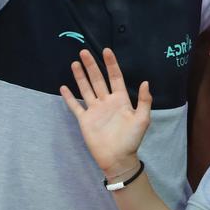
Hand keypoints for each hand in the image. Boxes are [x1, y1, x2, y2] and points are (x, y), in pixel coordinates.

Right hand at [58, 48, 148, 178]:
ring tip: (75, 63)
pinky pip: (76, 106)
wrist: (118, 158)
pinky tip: (63, 87)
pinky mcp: (85, 120)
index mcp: (121, 100)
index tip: (106, 51)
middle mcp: (106, 101)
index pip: (115, 77)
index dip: (111, 64)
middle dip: (92, 66)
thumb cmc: (132, 139)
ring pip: (86, 89)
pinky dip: (69, 97)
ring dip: (80, 77)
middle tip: (84, 51)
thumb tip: (146, 82)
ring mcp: (95, 110)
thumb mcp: (142, 119)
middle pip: (98, 79)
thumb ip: (144, 101)